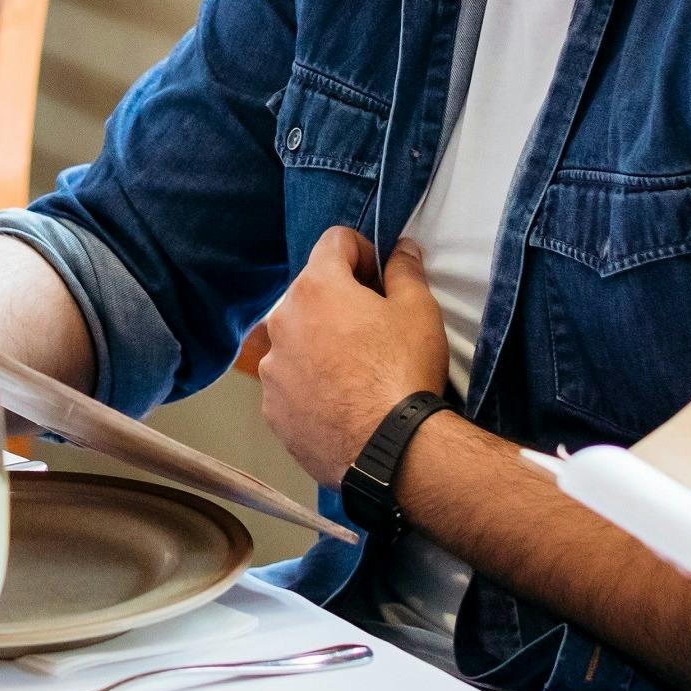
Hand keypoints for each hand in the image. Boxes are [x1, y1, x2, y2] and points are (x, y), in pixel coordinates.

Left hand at [236, 229, 451, 487]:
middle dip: (341, 300)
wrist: (387, 450)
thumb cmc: (402, 372)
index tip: (381, 279)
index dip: (364, 252)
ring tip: (358, 371)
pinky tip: (342, 401)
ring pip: (297, 337)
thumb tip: (402, 248)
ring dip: (322, 342)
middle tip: (375, 328)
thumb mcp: (419, 311)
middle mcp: (283, 319)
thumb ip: (406, 270)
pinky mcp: (272, 406)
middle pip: (312, 291)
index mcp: (317, 287)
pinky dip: (311, 382)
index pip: (334, 241)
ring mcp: (272, 366)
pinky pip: (290, 380)